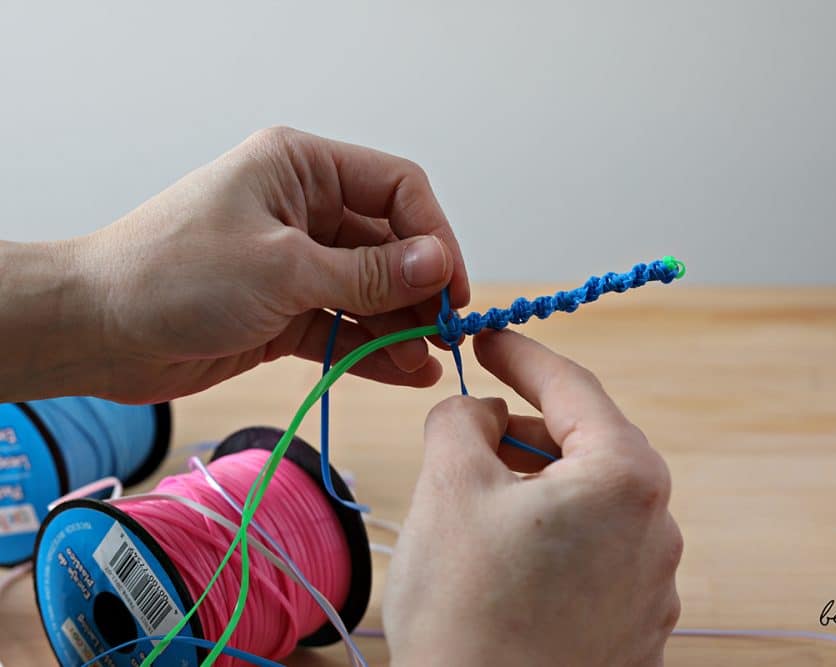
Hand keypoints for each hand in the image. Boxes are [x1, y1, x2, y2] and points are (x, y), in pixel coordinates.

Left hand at [1, 127, 468, 402]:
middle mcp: (306, 210)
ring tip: (429, 363)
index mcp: (302, 168)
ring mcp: (297, 263)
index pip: (397, 188)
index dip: (434, 236)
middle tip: (447, 334)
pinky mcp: (286, 311)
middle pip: (390, 244)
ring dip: (402, 325)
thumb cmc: (174, 275)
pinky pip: (345, 326)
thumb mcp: (283, 269)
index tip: (453, 288)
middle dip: (421, 289)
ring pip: (371, 291)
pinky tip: (406, 372)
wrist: (95, 331)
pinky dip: (373, 349)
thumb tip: (440, 264)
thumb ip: (368, 272)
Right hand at [384, 330, 681, 666]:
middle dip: (522, 432)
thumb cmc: (467, 610)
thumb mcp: (450, 484)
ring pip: (587, 502)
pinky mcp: (635, 627)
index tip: (489, 338)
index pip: (573, 387)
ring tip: (475, 512)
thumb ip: (464, 417)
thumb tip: (482, 411)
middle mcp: (658, 526)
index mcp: (626, 476)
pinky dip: (550, 538)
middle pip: (584, 445)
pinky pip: (593, 553)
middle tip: (466, 437)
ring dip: (533, 489)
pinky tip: (503, 563)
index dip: (523, 355)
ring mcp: (653, 584)